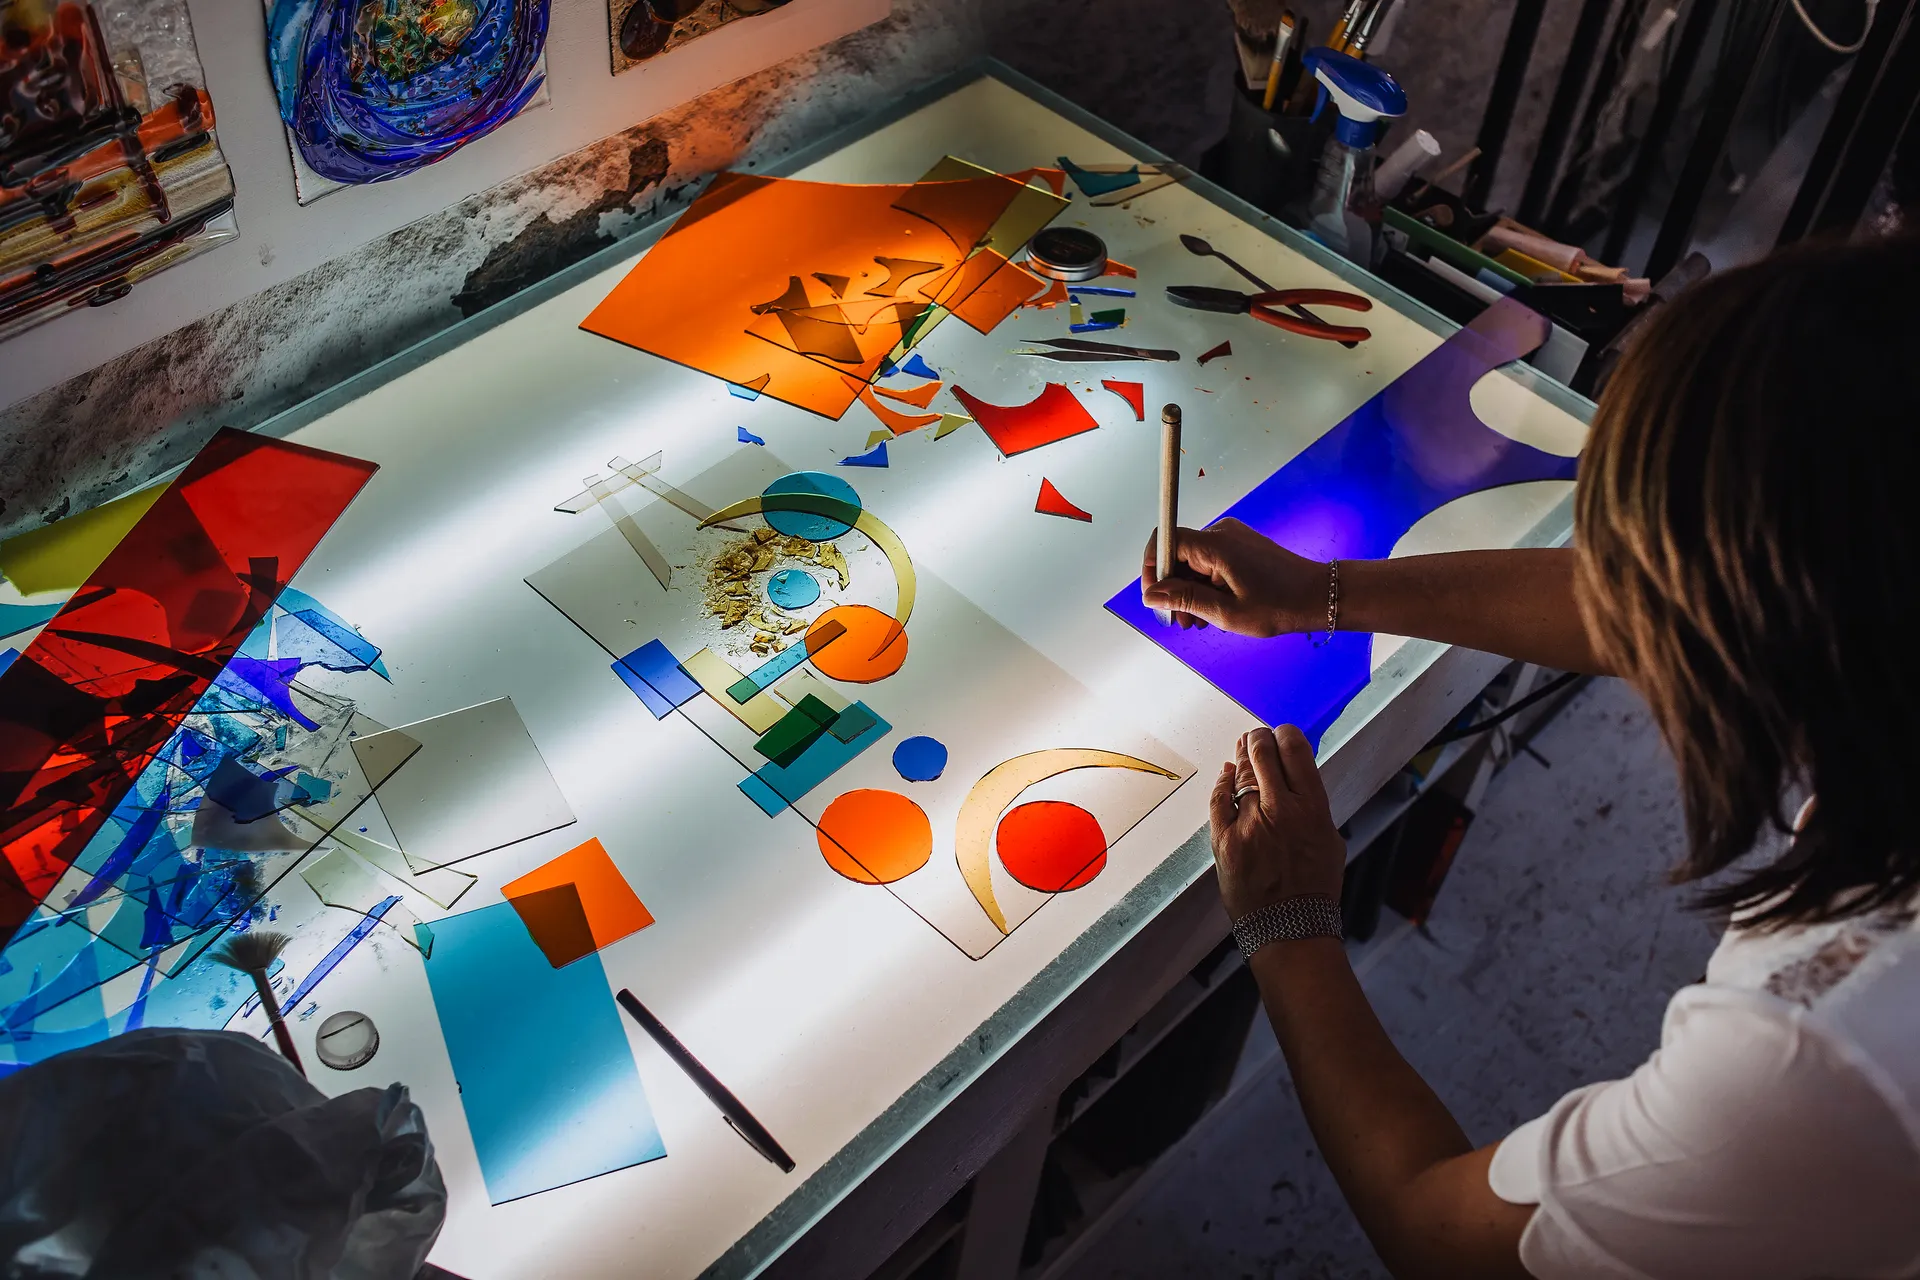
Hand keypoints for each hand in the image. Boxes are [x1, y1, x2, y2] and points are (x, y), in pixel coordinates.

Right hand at [1140, 519, 1329, 634]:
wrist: (1318, 595)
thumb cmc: (1280, 605)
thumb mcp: (1226, 612)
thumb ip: (1185, 600)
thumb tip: (1151, 595)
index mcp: (1216, 546)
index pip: (1165, 542)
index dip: (1152, 569)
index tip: (1154, 596)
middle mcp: (1222, 534)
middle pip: (1177, 553)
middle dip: (1172, 588)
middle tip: (1180, 620)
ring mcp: (1232, 538)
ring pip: (1192, 561)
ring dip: (1189, 590)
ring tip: (1198, 621)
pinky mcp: (1240, 546)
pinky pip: (1208, 561)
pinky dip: (1204, 584)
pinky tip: (1213, 609)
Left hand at [1209, 726, 1345, 919]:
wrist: (1290, 926)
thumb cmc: (1314, 887)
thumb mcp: (1329, 839)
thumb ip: (1311, 806)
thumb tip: (1295, 779)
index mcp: (1312, 808)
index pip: (1295, 751)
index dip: (1286, 734)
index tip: (1282, 732)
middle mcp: (1281, 810)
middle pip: (1263, 754)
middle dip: (1259, 739)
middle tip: (1256, 735)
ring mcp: (1250, 824)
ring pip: (1240, 774)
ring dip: (1242, 757)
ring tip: (1243, 747)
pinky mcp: (1225, 839)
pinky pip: (1219, 799)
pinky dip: (1221, 783)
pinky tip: (1225, 773)